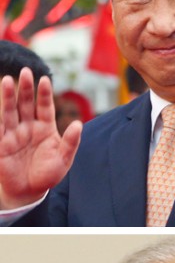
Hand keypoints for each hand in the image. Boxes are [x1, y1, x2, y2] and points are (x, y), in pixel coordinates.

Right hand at [0, 68, 80, 208]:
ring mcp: (13, 134)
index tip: (44, 79)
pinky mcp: (1, 144)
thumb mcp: (64, 158)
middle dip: (25, 88)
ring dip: (8, 96)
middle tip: (25, 71)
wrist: (31, 191)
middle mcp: (28, 127)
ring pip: (10, 111)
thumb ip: (71, 142)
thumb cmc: (48, 174)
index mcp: (45, 128)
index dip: (44, 94)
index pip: (45, 107)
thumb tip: (79, 124)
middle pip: (26, 104)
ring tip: (8, 81)